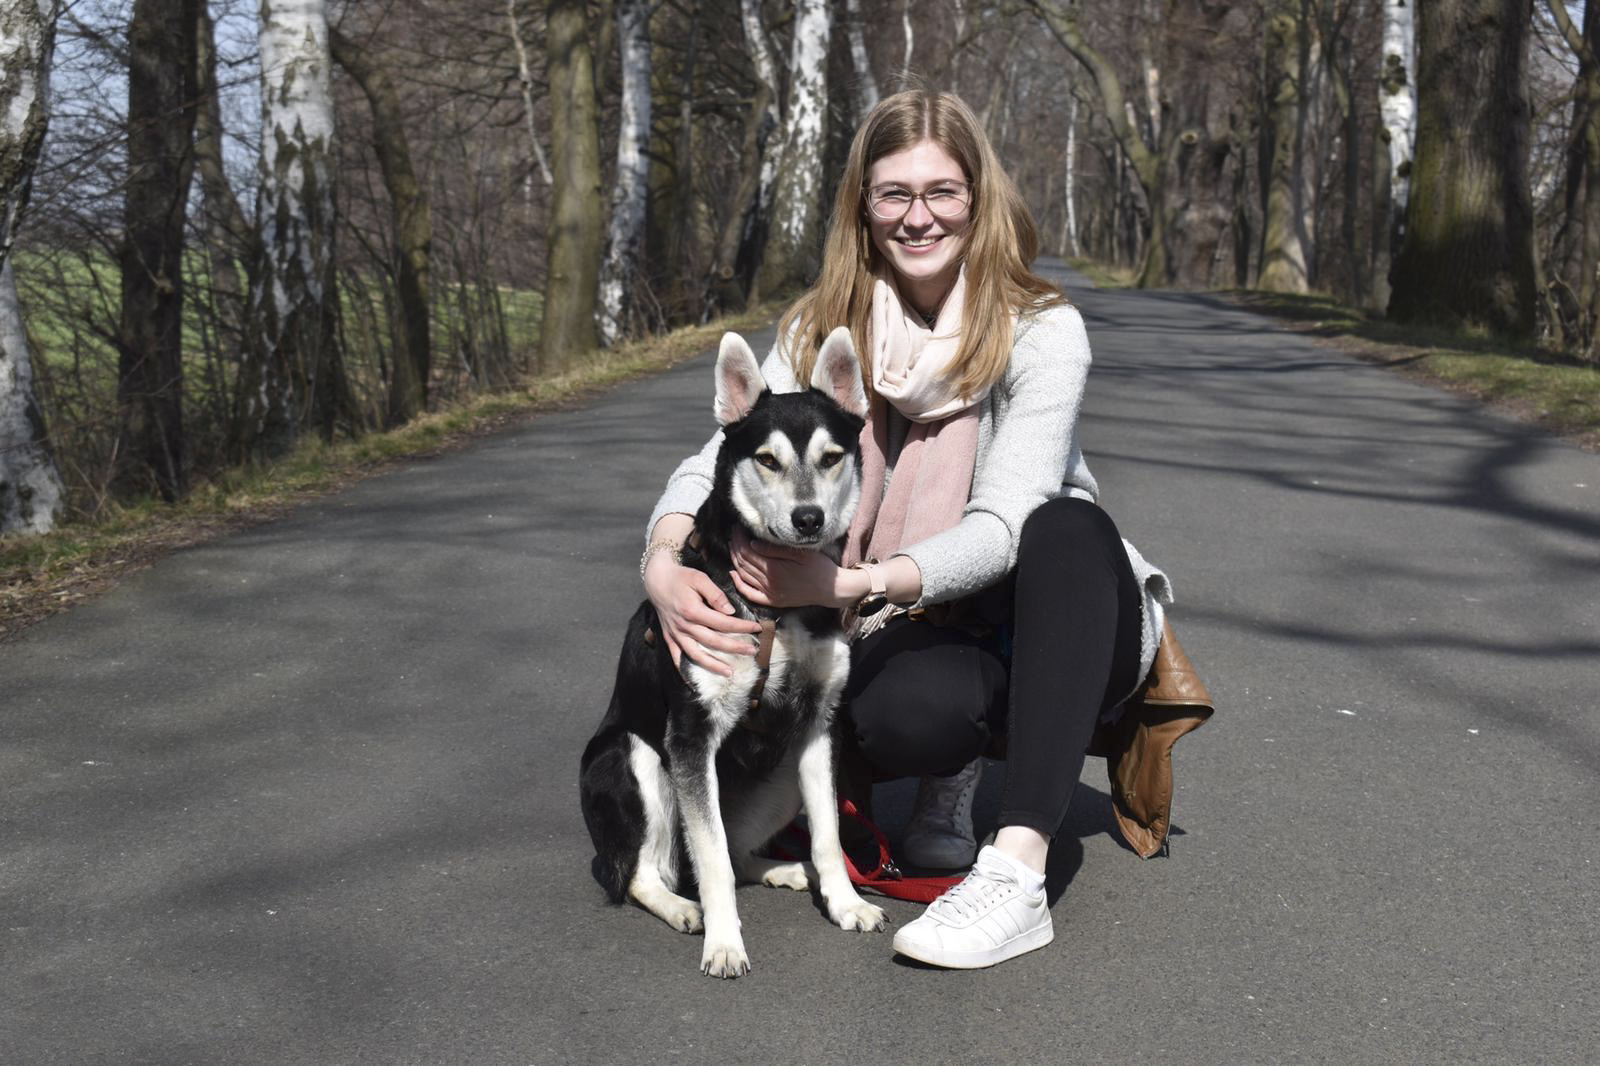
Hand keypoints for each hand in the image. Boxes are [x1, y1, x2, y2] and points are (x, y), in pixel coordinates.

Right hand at [643, 554, 762, 676]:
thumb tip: (730, 612)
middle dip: (735, 648)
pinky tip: (694, 683)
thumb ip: (715, 595)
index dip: (742, 627)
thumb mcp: (699, 578)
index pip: (723, 623)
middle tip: (753, 652)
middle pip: (714, 642)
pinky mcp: (669, 638)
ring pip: (696, 655)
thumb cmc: (681, 577)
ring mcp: (676, 634)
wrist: (657, 580)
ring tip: (730, 673)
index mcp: (693, 611)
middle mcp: (684, 626)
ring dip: (714, 666)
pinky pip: (676, 658)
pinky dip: (684, 672)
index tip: (757, 628)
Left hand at [729, 529, 857, 608]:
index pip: (748, 551)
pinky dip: (739, 584)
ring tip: (732, 547)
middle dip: (736, 546)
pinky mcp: (773, 601)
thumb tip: (752, 543)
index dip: (740, 538)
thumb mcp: (801, 553)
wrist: (832, 590)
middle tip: (733, 534)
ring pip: (744, 576)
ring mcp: (769, 594)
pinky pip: (750, 594)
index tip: (737, 527)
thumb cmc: (820, 567)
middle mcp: (769, 583)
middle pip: (743, 562)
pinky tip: (733, 574)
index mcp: (775, 569)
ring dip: (735, 560)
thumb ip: (775, 549)